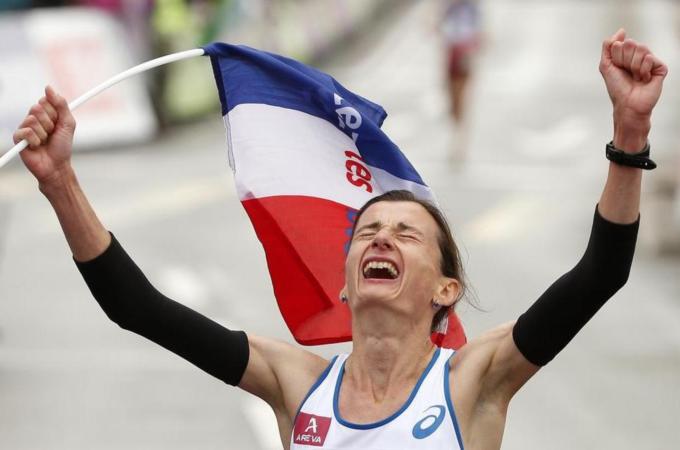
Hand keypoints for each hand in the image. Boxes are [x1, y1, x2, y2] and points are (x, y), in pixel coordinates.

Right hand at [13, 86, 75, 184]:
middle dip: (49, 123)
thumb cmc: (62, 146)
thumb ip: (61, 105)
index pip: (45, 101)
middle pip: (37, 108)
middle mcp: (34, 118)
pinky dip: (35, 140)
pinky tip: (36, 146)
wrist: (56, 166)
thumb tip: (48, 87)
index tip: (58, 123)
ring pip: (32, 120)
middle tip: (52, 134)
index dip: (54, 113)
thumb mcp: (68, 124)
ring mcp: (25, 127)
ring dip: (43, 133)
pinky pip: (26, 131)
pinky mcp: (18, 138)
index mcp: (46, 114)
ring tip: (45, 142)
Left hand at [599, 29, 667, 145]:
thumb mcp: (606, 66)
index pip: (621, 43)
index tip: (617, 69)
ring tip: (635, 77)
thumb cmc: (617, 88)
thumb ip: (608, 46)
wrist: (627, 105)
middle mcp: (639, 57)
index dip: (616, 57)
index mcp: (626, 55)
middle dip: (625, 59)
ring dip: (633, 65)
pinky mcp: (660, 68)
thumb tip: (621, 31)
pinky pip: (650, 58)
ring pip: (642, 49)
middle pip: (631, 43)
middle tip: (627, 73)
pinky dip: (643, 69)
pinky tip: (644, 79)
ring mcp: (650, 62)